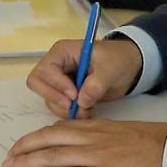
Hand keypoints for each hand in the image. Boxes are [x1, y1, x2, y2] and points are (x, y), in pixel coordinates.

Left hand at [2, 119, 166, 166]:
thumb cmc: (154, 144)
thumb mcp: (125, 132)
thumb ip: (104, 136)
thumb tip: (88, 144)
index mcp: (98, 128)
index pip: (60, 129)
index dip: (38, 136)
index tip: (24, 143)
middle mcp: (92, 139)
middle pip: (49, 139)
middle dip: (25, 147)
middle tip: (8, 156)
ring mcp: (96, 156)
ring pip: (53, 156)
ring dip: (28, 162)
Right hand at [26, 38, 142, 116]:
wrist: (128, 68)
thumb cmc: (118, 60)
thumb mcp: (110, 68)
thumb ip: (96, 84)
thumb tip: (81, 101)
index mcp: (62, 52)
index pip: (45, 70)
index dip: (56, 85)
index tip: (75, 95)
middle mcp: (56, 66)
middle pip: (38, 85)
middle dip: (56, 99)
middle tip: (75, 107)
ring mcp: (59, 81)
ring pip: (49, 99)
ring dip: (65, 110)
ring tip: (87, 111)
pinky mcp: (66, 94)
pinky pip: (59, 107)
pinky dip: (70, 114)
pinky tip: (87, 112)